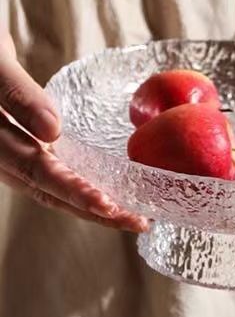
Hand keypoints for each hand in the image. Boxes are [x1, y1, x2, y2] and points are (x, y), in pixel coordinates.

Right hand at [0, 31, 145, 231]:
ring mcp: (15, 155)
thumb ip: (17, 94)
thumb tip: (52, 131)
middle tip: (138, 222)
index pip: (37, 172)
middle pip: (51, 193)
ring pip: (56, 190)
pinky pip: (58, 174)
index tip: (107, 205)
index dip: (73, 191)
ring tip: (135, 217)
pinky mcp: (29, 148)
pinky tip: (114, 193)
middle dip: (96, 211)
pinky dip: (86, 187)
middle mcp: (3, 156)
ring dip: (94, 206)